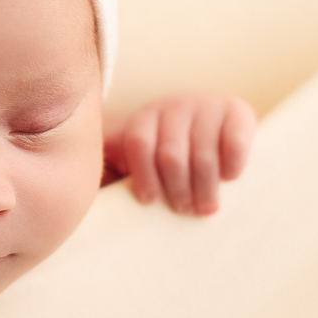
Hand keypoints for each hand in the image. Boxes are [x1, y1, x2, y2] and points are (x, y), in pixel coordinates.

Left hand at [105, 93, 256, 215]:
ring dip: (204, 187)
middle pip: (171, 155)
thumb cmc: (166, 153)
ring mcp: (207, 106)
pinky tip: (229, 178)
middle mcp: (174, 106)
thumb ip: (112, 169)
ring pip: (202, 155)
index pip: (138, 143)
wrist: (213, 122)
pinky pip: (234, 143)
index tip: (149, 200)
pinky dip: (232, 165)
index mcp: (145, 118)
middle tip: (184, 211)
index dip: (143, 175)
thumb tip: (79, 199)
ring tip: (205, 208)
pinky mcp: (238, 111)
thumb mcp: (135, 154)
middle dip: (178, 190)